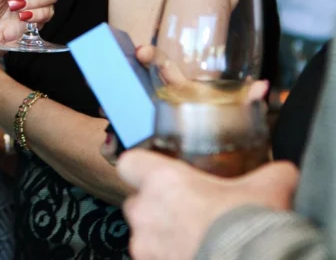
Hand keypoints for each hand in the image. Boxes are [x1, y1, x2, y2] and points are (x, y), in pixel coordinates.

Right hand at [100, 47, 269, 165]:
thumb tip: (261, 87)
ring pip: (120, 116)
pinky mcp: (137, 149)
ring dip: (112, 116)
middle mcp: (157, 107)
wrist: (212, 175)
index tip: (142, 52)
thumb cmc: (220, 139)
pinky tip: (110, 147)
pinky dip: (110, 147)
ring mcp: (144, 126)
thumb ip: (246, 102)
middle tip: (111, 89)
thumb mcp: (232, 118)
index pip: (163, 68)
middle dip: (118, 87)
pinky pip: (115, 146)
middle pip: (131, 89)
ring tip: (110, 120)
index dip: (152, 57)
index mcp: (179, 94)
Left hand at [117, 150, 297, 259]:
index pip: (130, 163)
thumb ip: (270, 173)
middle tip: (189, 213)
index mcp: (163, 181)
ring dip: (164, 238)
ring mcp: (146, 247)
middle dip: (157, 208)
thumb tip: (283, 172)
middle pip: (137, 203)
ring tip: (196, 241)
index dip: (143, 168)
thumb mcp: (268, 188)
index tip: (160, 173)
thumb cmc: (251, 227)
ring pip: (144, 237)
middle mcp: (146, 212)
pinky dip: (170, 258)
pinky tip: (197, 256)